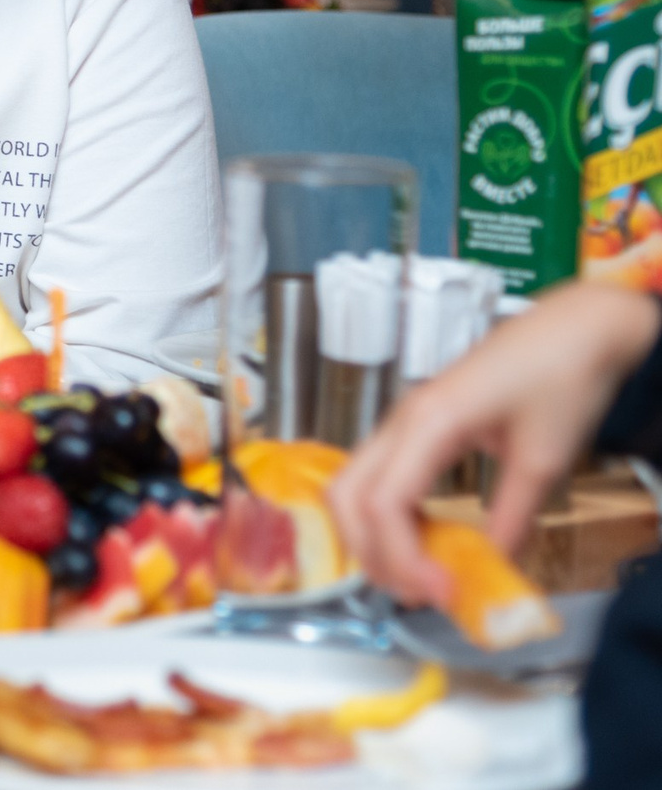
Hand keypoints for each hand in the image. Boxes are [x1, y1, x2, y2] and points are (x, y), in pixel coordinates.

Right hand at [326, 279, 659, 610]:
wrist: (574, 329)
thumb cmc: (561, 377)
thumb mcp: (545, 459)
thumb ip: (513, 518)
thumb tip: (493, 570)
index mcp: (429, 422)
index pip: (383, 503)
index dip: (401, 556)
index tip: (439, 591)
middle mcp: (402, 420)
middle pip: (346, 496)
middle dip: (370, 552)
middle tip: (417, 591)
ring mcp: (403, 420)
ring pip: (351, 486)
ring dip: (371, 535)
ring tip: (416, 571)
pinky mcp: (414, 425)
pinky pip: (375, 475)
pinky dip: (384, 515)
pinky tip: (422, 537)